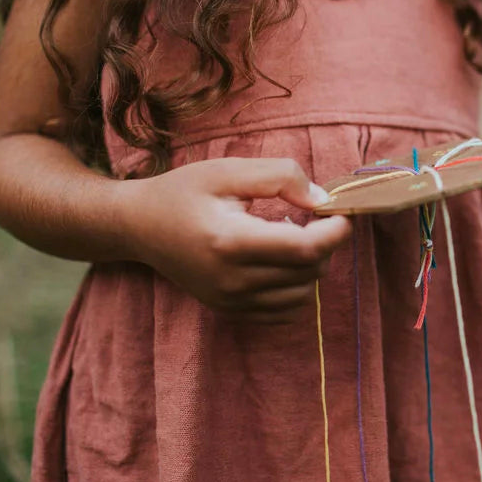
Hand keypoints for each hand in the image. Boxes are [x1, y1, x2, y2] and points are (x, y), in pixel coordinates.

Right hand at [117, 157, 350, 320]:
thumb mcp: (228, 170)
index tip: (342, 212)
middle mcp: (231, 280)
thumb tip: (322, 200)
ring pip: (303, 294)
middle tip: (314, 216)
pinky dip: (296, 287)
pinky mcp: (230, 311)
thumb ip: (279, 177)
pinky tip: (283, 261)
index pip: (305, 249)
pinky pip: (284, 310)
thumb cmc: (182, 192)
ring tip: (293, 236)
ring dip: (312, 266)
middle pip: (309, 272)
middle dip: (326, 243)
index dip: (335, 231)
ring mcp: (230, 301)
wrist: (138, 226)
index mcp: (230, 242)